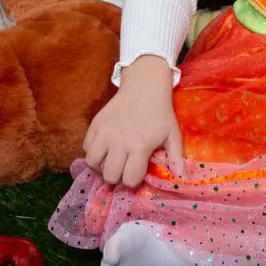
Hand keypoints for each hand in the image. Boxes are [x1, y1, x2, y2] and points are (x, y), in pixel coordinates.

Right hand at [83, 55, 182, 187]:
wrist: (144, 85)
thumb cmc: (160, 112)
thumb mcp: (173, 133)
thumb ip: (176, 157)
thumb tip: (179, 176)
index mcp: (140, 146)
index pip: (129, 179)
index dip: (134, 180)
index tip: (137, 172)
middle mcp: (120, 141)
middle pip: (109, 175)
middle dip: (117, 176)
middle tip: (124, 167)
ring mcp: (105, 132)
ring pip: (92, 163)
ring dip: (101, 166)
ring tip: (111, 160)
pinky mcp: (95, 124)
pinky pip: (86, 146)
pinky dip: (93, 151)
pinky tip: (104, 148)